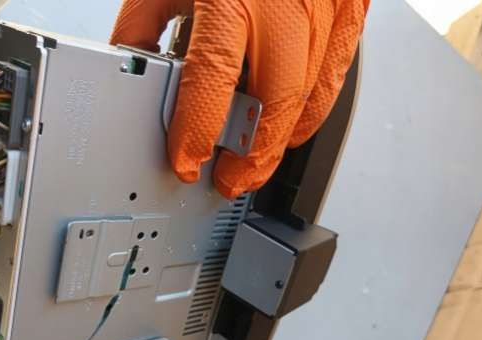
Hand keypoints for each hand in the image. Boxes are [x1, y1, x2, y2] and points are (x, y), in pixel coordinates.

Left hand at [111, 0, 369, 198]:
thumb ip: (143, 24)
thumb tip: (128, 71)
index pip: (212, 77)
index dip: (198, 129)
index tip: (187, 161)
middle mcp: (285, 0)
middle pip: (275, 100)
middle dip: (253, 154)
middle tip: (232, 180)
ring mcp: (326, 4)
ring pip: (312, 96)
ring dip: (284, 141)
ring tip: (259, 164)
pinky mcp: (352, 6)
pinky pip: (338, 73)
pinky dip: (315, 109)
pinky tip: (293, 127)